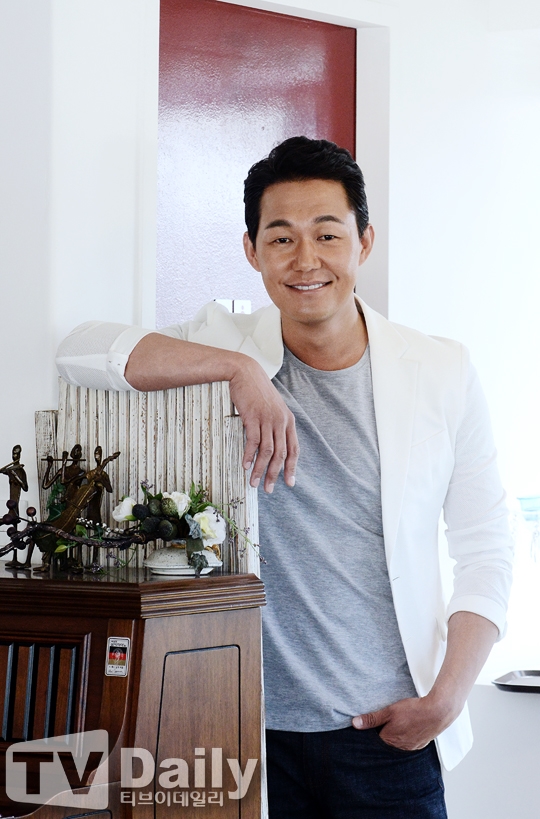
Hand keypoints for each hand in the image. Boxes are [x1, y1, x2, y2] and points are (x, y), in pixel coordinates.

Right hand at [229, 357, 298, 492]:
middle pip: (281, 454)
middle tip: (269, 489)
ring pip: (267, 451)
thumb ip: (275, 425)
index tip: (289, 482)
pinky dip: (249, 456)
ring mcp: (268, 419)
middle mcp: (281, 421)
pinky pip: (253, 442)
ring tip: (253, 482)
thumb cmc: (257, 391)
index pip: (293, 449)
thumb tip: (272, 446)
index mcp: (288, 421)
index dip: (291, 467)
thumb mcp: (273, 408)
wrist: (245, 372)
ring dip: (260, 470)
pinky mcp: (253, 417)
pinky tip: (245, 465)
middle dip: (275, 474)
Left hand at [352, 695, 458, 750]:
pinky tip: (406, 728)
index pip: (374, 741)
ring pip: (397, 743)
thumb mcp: (389, 711)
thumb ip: (372, 719)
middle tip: (385, 722)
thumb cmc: (413, 711)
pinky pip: (408, 743)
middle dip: (383, 734)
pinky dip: (405, 737)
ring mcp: (411, 748)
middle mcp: (399, 749)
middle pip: (386, 743)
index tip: (371, 725)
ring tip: (396, 724)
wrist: (438, 712)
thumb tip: (355, 724)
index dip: (372, 732)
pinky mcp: (419, 745)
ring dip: (395, 735)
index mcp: (389, 741)